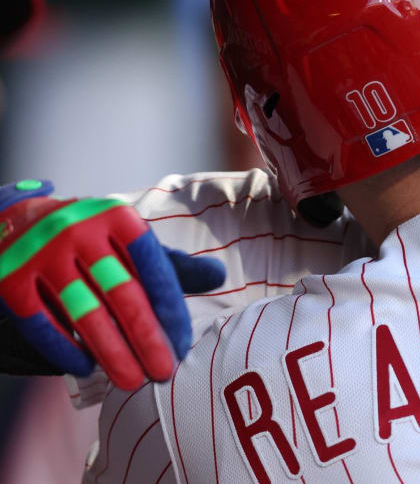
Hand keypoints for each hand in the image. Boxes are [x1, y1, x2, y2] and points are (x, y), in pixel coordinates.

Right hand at [0, 180, 224, 388]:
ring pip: (83, 313)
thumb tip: (219, 277)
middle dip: (147, 339)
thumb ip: (171, 263)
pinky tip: (86, 368)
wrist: (15, 219)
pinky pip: (41, 322)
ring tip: (132, 382)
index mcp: (117, 217)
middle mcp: (78, 229)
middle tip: (163, 373)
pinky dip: (65, 349)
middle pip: (122, 294)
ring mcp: (41, 253)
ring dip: (111, 353)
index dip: (171, 310)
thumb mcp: (129, 240)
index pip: (154, 268)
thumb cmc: (91, 237)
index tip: (182, 344)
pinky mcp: (9, 278)